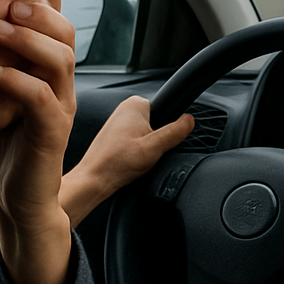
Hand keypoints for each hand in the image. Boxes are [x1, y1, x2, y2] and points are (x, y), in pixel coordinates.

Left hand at [0, 0, 76, 283]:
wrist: (15, 201)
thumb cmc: (2, 148)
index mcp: (50, 75)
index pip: (56, 26)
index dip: (39, 1)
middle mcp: (62, 87)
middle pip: (67, 35)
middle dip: (37, 13)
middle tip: (3, 1)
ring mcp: (60, 109)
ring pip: (61, 61)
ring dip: (27, 40)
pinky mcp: (51, 134)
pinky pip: (40, 98)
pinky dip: (14, 80)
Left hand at [59, 96, 193, 226]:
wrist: (94, 180)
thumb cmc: (116, 163)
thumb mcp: (154, 148)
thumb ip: (175, 132)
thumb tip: (190, 120)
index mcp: (136, 104)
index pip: (167, 111)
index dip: (167, 131)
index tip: (157, 144)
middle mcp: (125, 108)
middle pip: (157, 123)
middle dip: (156, 141)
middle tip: (146, 154)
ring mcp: (119, 121)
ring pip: (147, 134)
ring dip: (146, 148)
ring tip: (135, 158)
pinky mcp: (115, 134)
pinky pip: (136, 141)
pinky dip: (136, 151)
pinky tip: (128, 160)